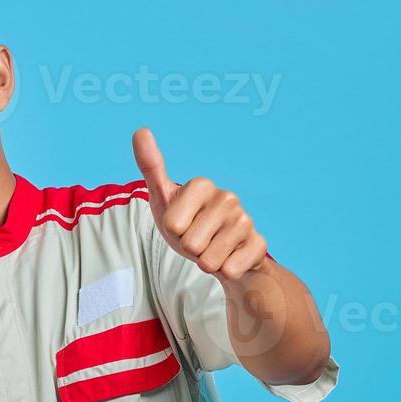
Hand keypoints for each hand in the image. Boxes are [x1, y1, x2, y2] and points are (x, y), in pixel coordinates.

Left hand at [133, 127, 268, 281]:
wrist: (222, 253)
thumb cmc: (188, 225)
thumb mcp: (163, 198)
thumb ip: (151, 167)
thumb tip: (140, 130)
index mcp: (202, 184)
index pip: (172, 225)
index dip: (173, 232)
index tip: (182, 225)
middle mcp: (227, 197)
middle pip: (190, 244)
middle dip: (190, 250)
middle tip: (199, 240)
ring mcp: (246, 220)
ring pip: (209, 261)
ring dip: (207, 262)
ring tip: (213, 249)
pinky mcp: (260, 244)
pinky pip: (229, 270)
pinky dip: (225, 270)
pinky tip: (230, 258)